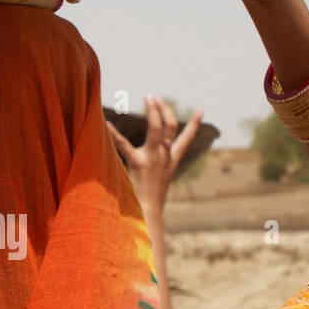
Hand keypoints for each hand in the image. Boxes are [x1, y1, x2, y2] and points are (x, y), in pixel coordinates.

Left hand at [108, 97, 203, 212]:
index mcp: (172, 159)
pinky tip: (107, 124)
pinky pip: (124, 145)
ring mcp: (152, 158)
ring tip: (148, 97)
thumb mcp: (162, 175)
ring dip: (153, 111)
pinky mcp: (137, 163)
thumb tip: (163, 148)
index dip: (194, 124)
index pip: (187, 138)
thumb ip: (163, 159)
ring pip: (156, 129)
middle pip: (170, 127)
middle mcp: (165, 156)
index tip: (201, 110)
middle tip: (154, 97)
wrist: (148, 210)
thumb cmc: (152, 194)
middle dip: (164, 109)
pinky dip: (114, 133)